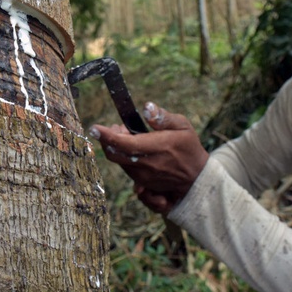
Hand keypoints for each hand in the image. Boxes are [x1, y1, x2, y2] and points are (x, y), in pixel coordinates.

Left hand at [90, 102, 208, 213]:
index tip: (94, 128)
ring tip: (129, 137)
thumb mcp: (183, 127)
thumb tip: (147, 107)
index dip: (106, 136)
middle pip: (114, 154)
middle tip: (119, 128)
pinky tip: (133, 152)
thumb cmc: (189, 148)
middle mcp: (147, 165)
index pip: (124, 143)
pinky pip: (125, 170)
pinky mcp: (142, 184)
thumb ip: (163, 117)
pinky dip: (123, 158)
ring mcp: (143, 177)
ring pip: (118, 161)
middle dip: (109, 139)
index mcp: (157, 148)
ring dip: (117, 148)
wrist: (197, 178)